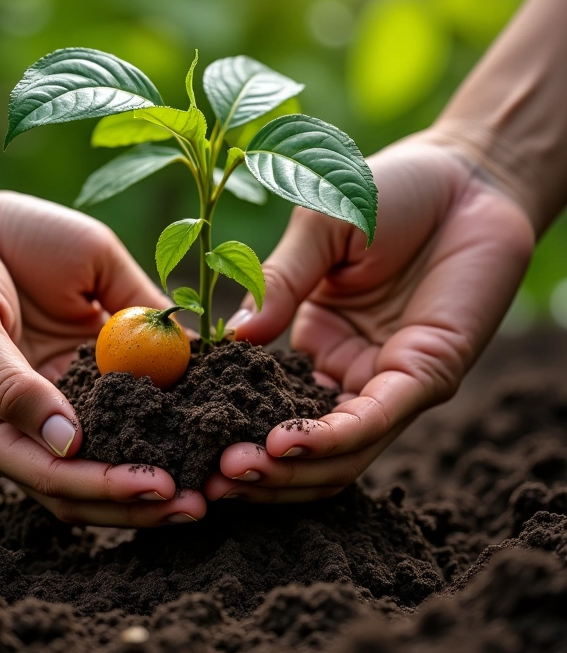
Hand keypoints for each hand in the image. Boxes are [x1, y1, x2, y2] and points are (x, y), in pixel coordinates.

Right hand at [0, 190, 205, 525]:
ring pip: (126, 439)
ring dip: (169, 458)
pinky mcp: (101, 354)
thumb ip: (11, 385)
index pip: (57, 478)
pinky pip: (144, 380)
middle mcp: (39, 421)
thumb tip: (66, 444)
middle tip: (203, 501)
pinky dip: (178, 394)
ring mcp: (74, 390)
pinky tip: (214, 401)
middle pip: (97, 477)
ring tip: (218, 472)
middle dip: (146, 495)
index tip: (161, 488)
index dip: (108, 489)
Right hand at [205, 135, 534, 502]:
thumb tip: (227, 339)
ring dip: (287, 472)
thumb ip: (276, 283)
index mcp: (315, 343)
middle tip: (204, 479)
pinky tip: (285, 445)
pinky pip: (373, 421)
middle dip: (255, 472)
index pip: (265, 405)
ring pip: (337, 455)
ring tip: (234, 471)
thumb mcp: (315, 232)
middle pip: (300, 449)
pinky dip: (329, 440)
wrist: (468, 173)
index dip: (229, 427)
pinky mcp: (427, 377)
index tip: (183, 439)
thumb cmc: (388, 193)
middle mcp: (349, 374)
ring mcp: (388, 381)